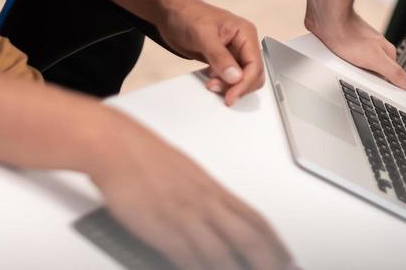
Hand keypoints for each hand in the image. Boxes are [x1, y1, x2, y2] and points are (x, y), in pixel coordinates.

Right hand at [89, 115, 293, 269]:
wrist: (118, 146)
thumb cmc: (147, 158)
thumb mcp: (186, 176)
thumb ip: (204, 199)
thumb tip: (218, 217)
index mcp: (214, 191)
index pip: (256, 221)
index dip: (275, 243)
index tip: (287, 258)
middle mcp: (207, 203)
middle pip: (250, 238)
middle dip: (269, 261)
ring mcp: (186, 217)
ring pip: (223, 254)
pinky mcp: (163, 229)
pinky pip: (189, 258)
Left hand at [159, 0, 263, 105]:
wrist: (171, 13)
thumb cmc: (188, 15)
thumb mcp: (204, 35)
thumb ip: (220, 57)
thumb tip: (235, 77)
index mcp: (245, 33)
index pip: (255, 64)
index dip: (245, 83)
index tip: (231, 96)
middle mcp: (243, 43)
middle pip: (253, 73)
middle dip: (239, 86)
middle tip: (220, 92)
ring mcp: (233, 52)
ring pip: (242, 77)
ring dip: (230, 86)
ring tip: (211, 85)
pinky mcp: (222, 59)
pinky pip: (230, 77)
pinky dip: (223, 84)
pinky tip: (210, 80)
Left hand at [306, 8, 405, 90]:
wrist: (328, 21)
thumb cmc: (349, 36)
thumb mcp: (376, 60)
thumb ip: (394, 72)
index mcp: (386, 51)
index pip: (391, 75)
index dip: (385, 87)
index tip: (379, 96)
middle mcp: (374, 46)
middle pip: (375, 71)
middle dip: (368, 80)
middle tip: (359, 85)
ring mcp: (360, 44)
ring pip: (360, 66)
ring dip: (354, 72)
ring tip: (345, 74)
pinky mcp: (345, 44)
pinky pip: (346, 60)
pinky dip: (343, 66)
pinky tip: (337, 67)